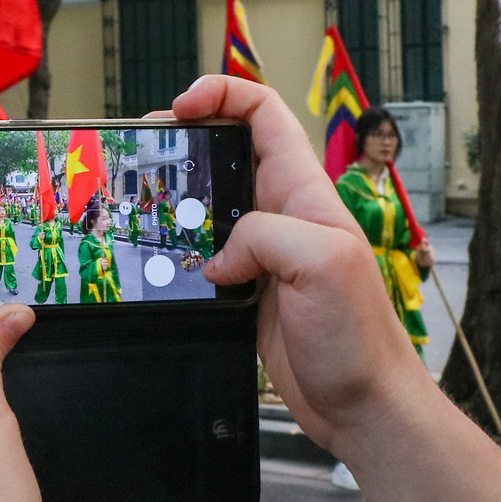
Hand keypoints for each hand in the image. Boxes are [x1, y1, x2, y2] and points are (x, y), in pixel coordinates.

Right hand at [165, 76, 432, 450]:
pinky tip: (156, 262)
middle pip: (226, 152)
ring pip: (209, 205)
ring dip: (173, 200)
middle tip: (143, 155)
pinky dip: (177, 253)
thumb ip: (265, 236)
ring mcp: (264, 254)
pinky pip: (204, 256)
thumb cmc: (361, 339)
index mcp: (304, 193)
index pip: (265, 114)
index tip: (182, 108)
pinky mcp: (247, 292)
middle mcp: (283, 215)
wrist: (363, 406)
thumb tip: (219, 255)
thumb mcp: (323, 264)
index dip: (223, 95)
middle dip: (183, 143)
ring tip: (137, 202)